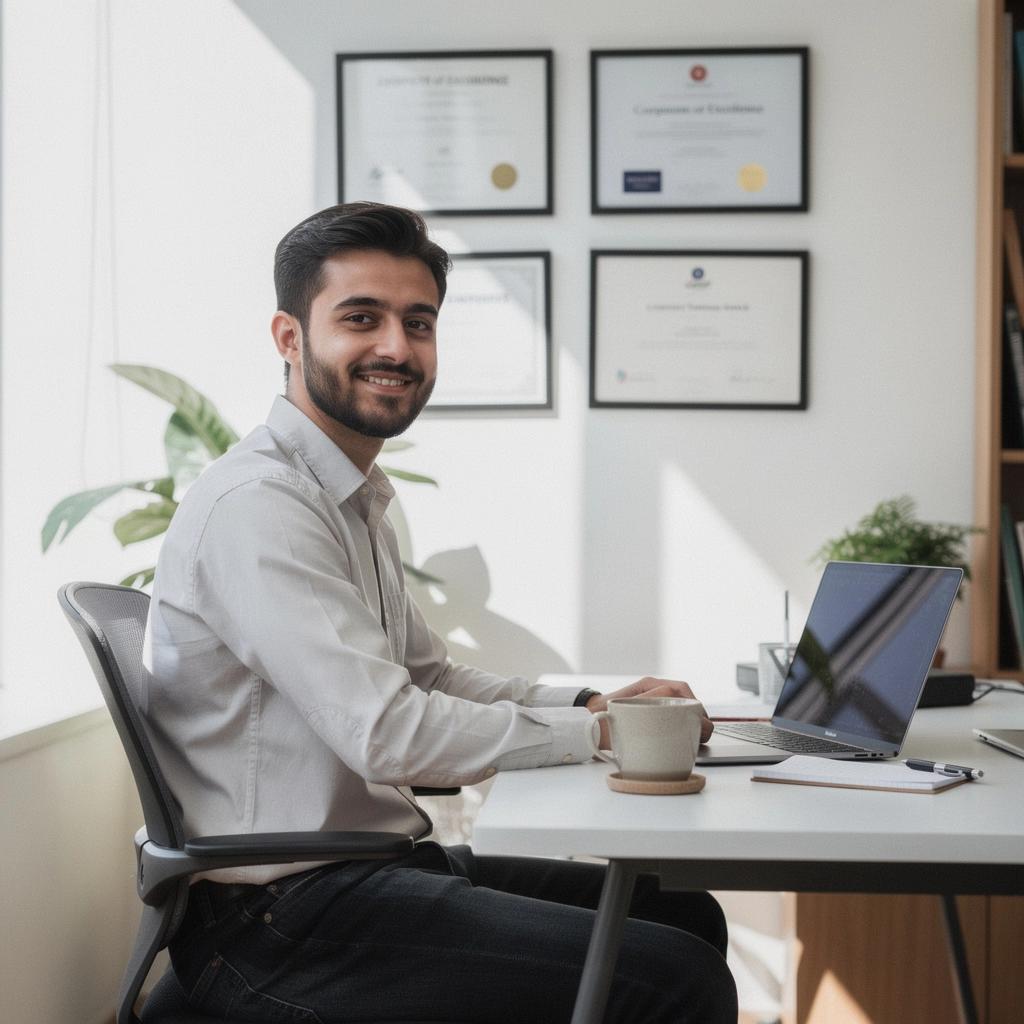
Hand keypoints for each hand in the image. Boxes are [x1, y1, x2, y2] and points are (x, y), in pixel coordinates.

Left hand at [586, 677, 713, 747]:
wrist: (585, 726)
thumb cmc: (602, 718)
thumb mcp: (624, 710)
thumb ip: (647, 701)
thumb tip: (673, 697)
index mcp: (648, 685)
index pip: (681, 690)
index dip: (695, 705)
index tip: (702, 723)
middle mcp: (653, 691)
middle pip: (685, 698)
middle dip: (699, 714)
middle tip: (705, 733)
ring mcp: (654, 703)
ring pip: (682, 709)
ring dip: (694, 721)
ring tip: (699, 737)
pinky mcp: (653, 716)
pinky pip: (674, 718)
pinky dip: (684, 726)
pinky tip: (687, 738)